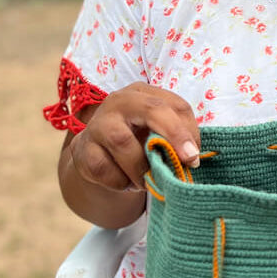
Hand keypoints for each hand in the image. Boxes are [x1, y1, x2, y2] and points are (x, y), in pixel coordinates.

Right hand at [69, 82, 199, 191]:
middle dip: (172, 136)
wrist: (98, 158)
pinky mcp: (82, 150)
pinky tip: (126, 183)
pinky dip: (121, 182)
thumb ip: (178, 139)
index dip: (186, 132)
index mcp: (145, 94)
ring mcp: (98, 124)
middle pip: (151, 110)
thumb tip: (191, 158)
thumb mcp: (160, 134)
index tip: (194, 158)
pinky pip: (105, 169)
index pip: (174, 105)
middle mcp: (120, 101)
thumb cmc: (138, 142)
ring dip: (141, 168)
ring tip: (148, 182)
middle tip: (184, 164)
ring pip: (123, 142)